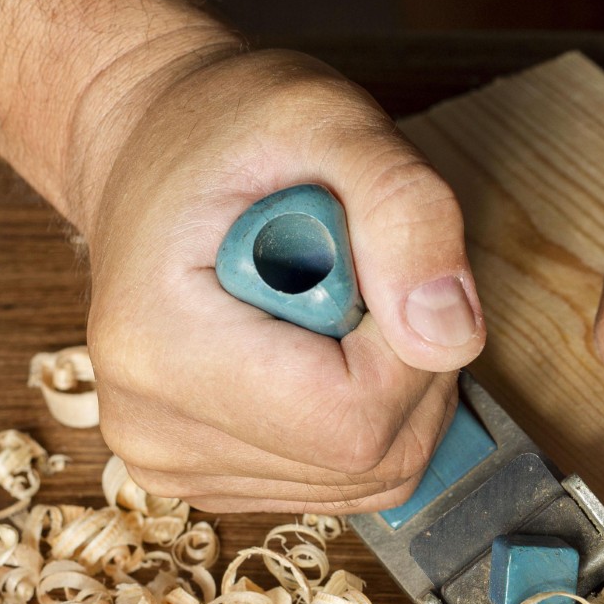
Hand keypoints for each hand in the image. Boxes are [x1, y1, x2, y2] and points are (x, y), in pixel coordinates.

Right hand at [72, 48, 485, 512]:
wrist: (153, 148)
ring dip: (396, 390)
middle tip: (362, 271)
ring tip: (336, 297)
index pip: (352, 420)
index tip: (379, 264)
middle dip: (410, 367)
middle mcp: (151, 430)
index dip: (409, 349)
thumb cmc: (231, 125)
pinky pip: (345, 482)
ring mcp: (174, 468)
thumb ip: (408, 212)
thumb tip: (452, 336)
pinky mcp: (208, 480)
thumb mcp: (334, 120)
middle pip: (370, 458)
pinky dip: (368, 415)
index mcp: (159, 347)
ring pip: (370, 476)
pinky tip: (323, 343)